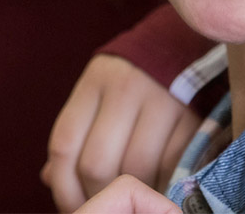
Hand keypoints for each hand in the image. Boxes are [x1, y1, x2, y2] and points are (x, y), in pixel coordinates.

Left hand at [43, 55, 201, 210]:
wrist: (188, 48)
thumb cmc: (134, 81)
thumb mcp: (99, 94)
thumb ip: (78, 134)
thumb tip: (50, 178)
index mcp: (95, 82)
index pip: (65, 144)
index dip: (62, 186)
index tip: (71, 205)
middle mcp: (125, 89)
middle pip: (96, 163)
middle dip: (94, 195)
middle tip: (102, 206)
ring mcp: (162, 103)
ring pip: (134, 169)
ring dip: (129, 195)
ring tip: (128, 201)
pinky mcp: (193, 119)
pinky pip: (170, 166)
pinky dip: (161, 185)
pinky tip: (155, 189)